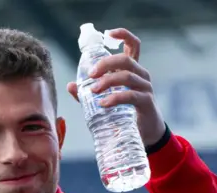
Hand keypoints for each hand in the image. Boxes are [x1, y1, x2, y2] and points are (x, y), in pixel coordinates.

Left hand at [67, 28, 165, 145]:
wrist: (145, 134)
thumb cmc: (126, 112)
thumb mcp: (107, 98)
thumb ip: (89, 92)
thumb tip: (70, 85)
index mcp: (132, 70)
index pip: (133, 45)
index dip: (123, 35)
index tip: (108, 34)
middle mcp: (141, 75)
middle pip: (125, 60)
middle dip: (106, 64)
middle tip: (91, 74)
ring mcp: (145, 88)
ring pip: (127, 76)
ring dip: (108, 82)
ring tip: (94, 91)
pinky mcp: (146, 102)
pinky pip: (131, 95)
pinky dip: (115, 98)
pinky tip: (103, 104)